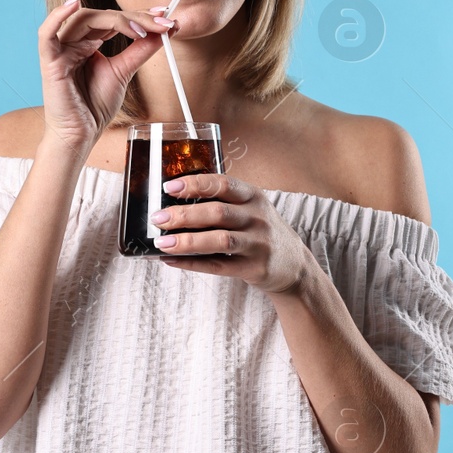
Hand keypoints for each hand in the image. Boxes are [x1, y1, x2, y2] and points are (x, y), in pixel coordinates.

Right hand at [36, 0, 175, 155]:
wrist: (81, 135)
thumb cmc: (94, 107)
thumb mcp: (123, 72)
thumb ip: (140, 51)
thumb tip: (164, 30)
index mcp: (88, 42)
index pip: (114, 19)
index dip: (139, 14)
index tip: (166, 16)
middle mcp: (74, 42)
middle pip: (103, 16)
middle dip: (135, 17)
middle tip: (162, 22)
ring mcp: (61, 50)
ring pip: (84, 19)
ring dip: (115, 19)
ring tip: (141, 28)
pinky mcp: (50, 62)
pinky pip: (46, 35)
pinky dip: (57, 16)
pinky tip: (73, 3)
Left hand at [151, 173, 314, 294]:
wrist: (294, 265)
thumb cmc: (260, 232)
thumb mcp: (250, 209)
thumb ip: (222, 202)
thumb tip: (172, 201)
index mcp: (253, 196)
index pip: (223, 184)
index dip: (195, 184)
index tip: (169, 186)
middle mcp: (258, 218)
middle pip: (218, 213)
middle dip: (184, 215)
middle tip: (158, 218)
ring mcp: (258, 244)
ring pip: (219, 241)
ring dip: (187, 241)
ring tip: (161, 243)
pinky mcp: (255, 268)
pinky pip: (219, 266)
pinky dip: (192, 264)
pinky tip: (171, 260)